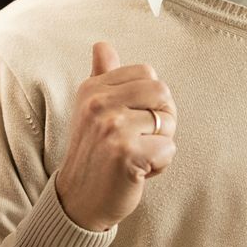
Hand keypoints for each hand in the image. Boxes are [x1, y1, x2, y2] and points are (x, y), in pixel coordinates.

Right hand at [53, 42, 177, 231]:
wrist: (78, 201)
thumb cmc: (93, 154)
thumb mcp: (90, 110)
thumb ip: (101, 76)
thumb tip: (102, 45)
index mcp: (92, 89)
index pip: (147, 74)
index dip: (150, 99)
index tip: (130, 121)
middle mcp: (98, 104)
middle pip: (162, 92)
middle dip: (162, 119)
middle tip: (140, 141)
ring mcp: (111, 128)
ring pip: (167, 122)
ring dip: (161, 144)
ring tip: (137, 156)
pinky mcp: (126, 154)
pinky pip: (168, 149)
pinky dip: (160, 165)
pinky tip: (138, 172)